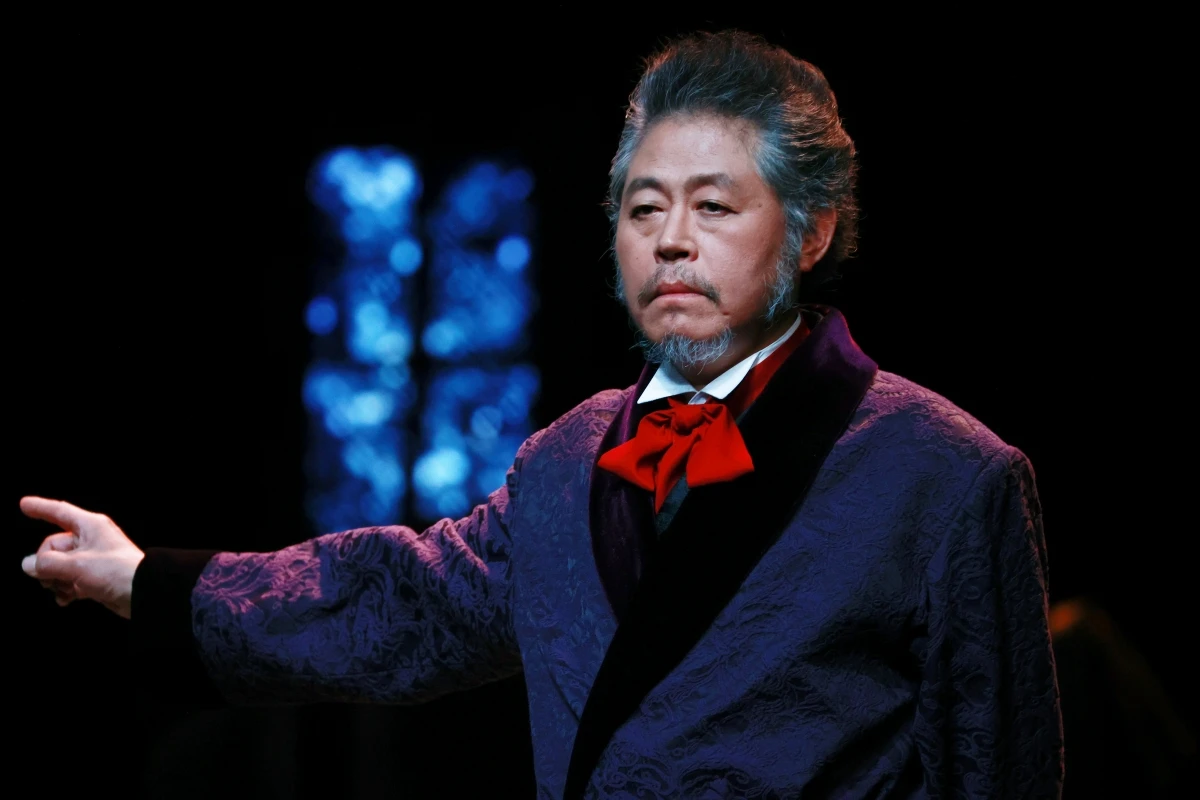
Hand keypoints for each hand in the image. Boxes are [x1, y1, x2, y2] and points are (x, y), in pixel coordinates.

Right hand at [20, 497, 144, 618]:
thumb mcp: (77, 565)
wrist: (143, 593)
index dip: (40, 507)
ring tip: (65, 589)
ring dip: (55, 580)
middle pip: (53, 546)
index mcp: (90, 526)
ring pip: (59, 566)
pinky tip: (66, 599)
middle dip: (47, 565)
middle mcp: (91, 539)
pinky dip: (65, 589)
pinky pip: (70, 579)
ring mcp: (92, 558)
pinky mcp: (95, 576)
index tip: (24, 504)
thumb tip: (28, 564)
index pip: (60, 512)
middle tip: (51, 579)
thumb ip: (47, 564)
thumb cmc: (117, 571)